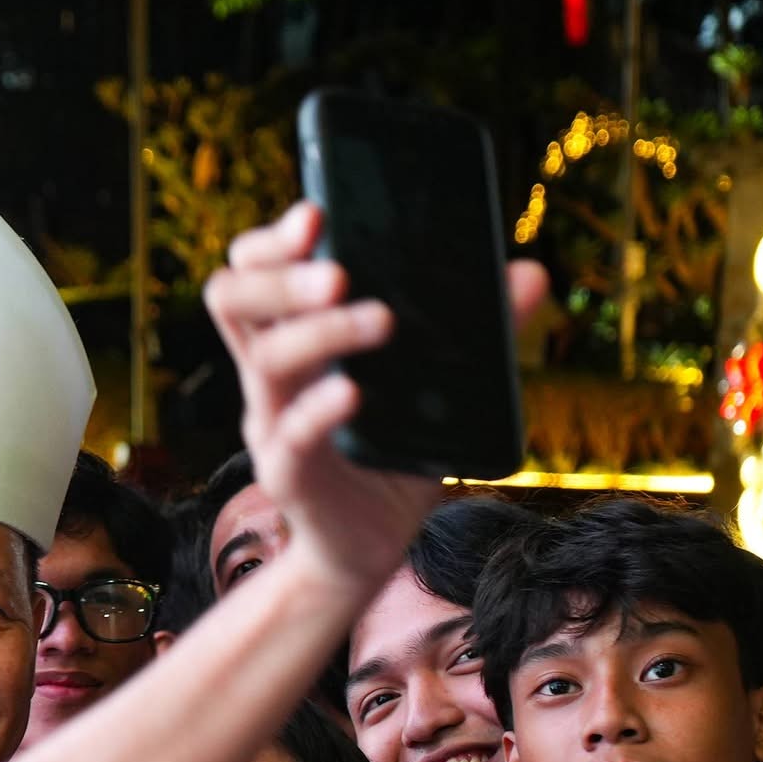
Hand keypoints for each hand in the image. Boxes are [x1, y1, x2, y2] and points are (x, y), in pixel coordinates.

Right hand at [209, 205, 525, 588]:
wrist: (369, 548)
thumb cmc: (392, 456)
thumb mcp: (434, 388)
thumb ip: (473, 334)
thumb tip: (529, 273)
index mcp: (294, 340)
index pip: (253, 270)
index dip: (273, 239)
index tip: (316, 214)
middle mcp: (272, 376)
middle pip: (232, 300)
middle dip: (279, 274)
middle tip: (336, 271)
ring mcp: (273, 424)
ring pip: (265, 361)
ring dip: (321, 332)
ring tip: (382, 320)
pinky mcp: (289, 477)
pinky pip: (290, 437)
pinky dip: (320, 410)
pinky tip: (355, 393)